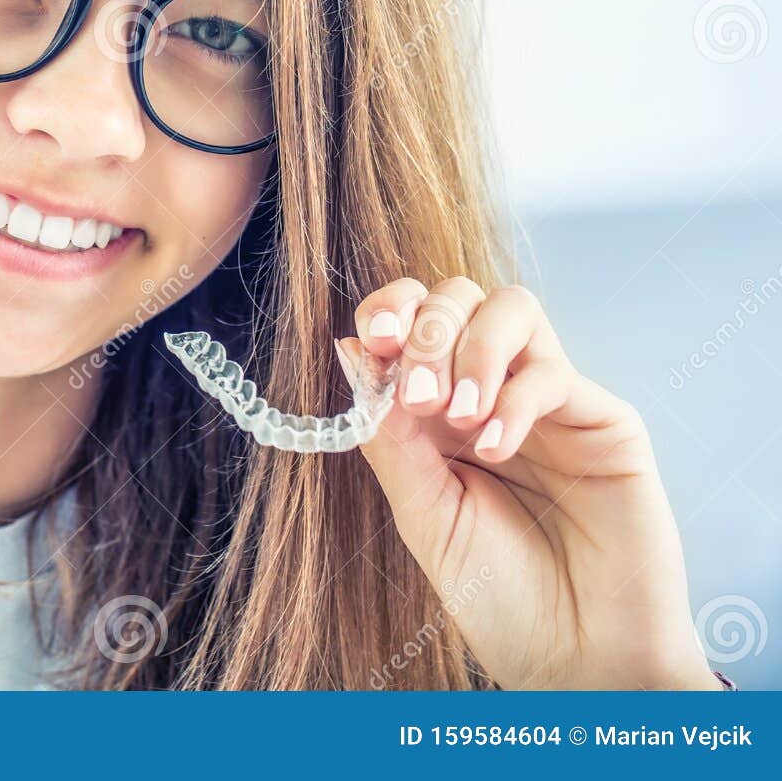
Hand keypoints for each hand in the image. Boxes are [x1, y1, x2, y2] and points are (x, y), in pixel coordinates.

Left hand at [338, 276, 716, 690]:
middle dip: (429, 331)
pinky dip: (515, 398)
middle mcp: (492, 390)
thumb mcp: (422, 513)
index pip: (413, 318)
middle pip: (459, 297)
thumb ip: (389, 435)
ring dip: (473, 349)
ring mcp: (549, 400)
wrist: (577, 658)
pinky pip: (553, 371)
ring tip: (459, 418)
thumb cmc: (498, 594)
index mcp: (436, 409)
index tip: (379, 340)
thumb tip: (352, 351)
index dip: (391, 309)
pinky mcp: (603, 419)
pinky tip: (496, 448)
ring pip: (513, 307)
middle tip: (420, 398)